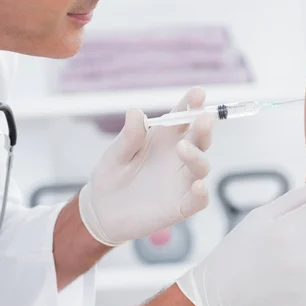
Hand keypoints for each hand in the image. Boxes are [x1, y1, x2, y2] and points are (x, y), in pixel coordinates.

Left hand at [79, 87, 213, 245]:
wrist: (101, 211)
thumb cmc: (111, 176)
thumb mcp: (115, 154)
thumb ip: (129, 137)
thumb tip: (135, 113)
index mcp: (164, 138)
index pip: (182, 117)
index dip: (192, 104)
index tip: (198, 94)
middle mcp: (178, 157)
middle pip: (199, 139)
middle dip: (204, 127)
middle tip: (204, 118)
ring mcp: (182, 181)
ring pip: (200, 166)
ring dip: (197, 156)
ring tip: (183, 148)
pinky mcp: (180, 206)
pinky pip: (198, 200)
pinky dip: (201, 193)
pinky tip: (198, 186)